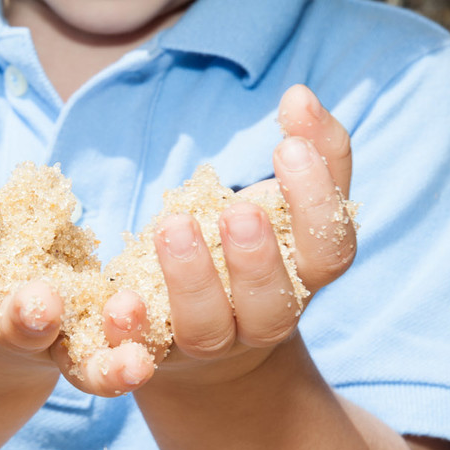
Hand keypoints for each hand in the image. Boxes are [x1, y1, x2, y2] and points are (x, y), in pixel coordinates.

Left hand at [124, 84, 355, 388]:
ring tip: (173, 224)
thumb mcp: (288, 203)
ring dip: (191, 282)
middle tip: (237, 209)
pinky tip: (118, 300)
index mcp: (303, 278)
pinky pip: (140, 353)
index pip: (330, 251)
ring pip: (206, 329)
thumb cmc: (256, 249)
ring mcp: (209, 344)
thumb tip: (300, 95)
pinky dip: (129, 331)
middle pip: (272, 306)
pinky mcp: (154, 355)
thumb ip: (312, 152)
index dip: (316, 203)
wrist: (213, 348)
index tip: (288, 147)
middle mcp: (262, 320)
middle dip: (257, 260)